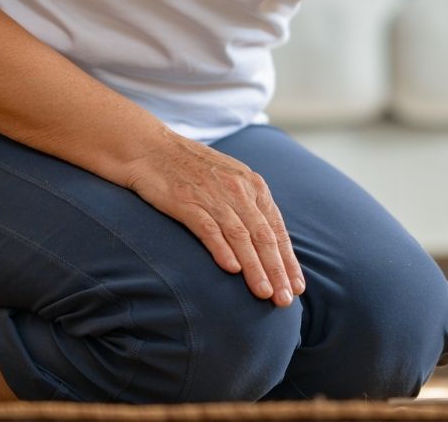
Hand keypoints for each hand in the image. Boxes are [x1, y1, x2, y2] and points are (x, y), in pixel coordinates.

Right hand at [122, 136, 305, 306]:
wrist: (150, 147)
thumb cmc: (190, 167)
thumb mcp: (229, 179)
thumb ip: (248, 204)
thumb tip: (266, 239)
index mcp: (252, 185)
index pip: (276, 228)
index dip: (288, 259)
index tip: (297, 286)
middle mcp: (237, 190)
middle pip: (263, 235)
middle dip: (277, 270)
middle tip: (285, 299)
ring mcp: (212, 196)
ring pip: (241, 236)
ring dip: (254, 267)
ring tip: (264, 293)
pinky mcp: (186, 202)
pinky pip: (209, 228)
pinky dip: (222, 249)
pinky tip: (231, 269)